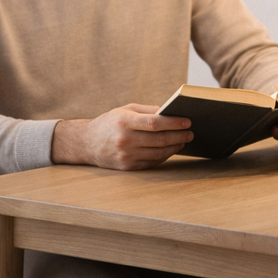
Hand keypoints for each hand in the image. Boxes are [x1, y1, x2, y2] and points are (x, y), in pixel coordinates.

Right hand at [51, 104, 192, 170]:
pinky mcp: (126, 167)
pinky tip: (170, 150)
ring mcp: (125, 155)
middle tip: (190, 133)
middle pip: (159, 140)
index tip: (187, 121)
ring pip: (157, 153)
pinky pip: (151, 162)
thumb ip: (148, 110)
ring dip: (174, 148)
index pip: (155, 123)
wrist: (86, 143)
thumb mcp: (126, 109)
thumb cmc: (109, 122)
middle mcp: (125, 140)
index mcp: (125, 122)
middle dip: (178, 136)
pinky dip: (163, 156)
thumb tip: (170, 113)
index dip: (174, 123)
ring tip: (183, 141)